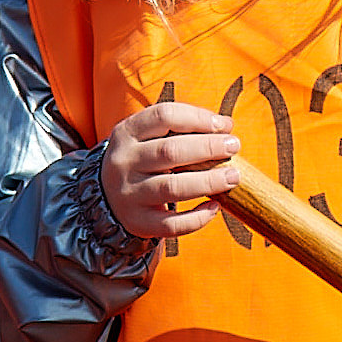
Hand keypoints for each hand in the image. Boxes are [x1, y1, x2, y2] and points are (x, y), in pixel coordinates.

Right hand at [101, 102, 239, 240]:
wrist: (107, 197)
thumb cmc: (142, 160)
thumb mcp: (147, 137)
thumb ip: (180, 129)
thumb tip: (225, 126)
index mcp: (127, 133)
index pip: (164, 116)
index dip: (198, 118)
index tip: (224, 125)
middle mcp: (123, 162)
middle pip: (169, 151)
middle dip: (208, 148)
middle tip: (234, 146)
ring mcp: (128, 194)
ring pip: (172, 188)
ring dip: (208, 181)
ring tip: (233, 176)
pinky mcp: (138, 222)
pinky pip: (171, 224)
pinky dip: (197, 217)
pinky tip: (215, 206)